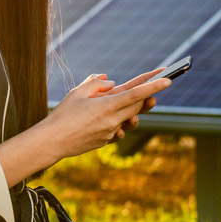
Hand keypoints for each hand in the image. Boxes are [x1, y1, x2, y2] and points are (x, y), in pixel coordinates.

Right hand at [36, 71, 170, 157]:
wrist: (52, 142)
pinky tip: (107, 118)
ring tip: (126, 103)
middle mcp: (113, 121)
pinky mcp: (106, 141)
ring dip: (132, 109)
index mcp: (107, 106)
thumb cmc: (62, 115)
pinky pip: (119, 129)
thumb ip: (96, 83)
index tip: (168, 79)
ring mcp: (111, 133)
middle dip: (147, 96)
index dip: (154, 86)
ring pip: (130, 118)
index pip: (136, 94)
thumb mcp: (77, 93)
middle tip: (155, 85)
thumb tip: (111, 82)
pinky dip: (118, 121)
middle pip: (138, 106)